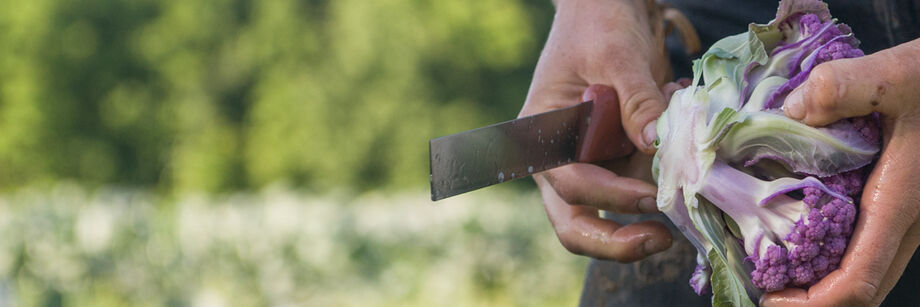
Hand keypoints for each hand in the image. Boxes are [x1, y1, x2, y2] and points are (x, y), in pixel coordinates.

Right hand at [521, 0, 678, 261]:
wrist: (608, 4)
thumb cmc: (597, 22)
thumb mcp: (616, 54)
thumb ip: (637, 100)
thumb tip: (658, 146)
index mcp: (542, 137)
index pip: (570, 184)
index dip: (611, 197)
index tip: (653, 197)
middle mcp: (562, 159)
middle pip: (576, 223)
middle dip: (616, 241)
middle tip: (661, 241)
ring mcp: (593, 162)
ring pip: (617, 211)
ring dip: (657, 195)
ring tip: (688, 148)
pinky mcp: (622, 158)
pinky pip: (646, 180)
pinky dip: (671, 170)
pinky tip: (682, 122)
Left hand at [762, 39, 919, 305]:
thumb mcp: (896, 75)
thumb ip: (843, 88)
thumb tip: (792, 111)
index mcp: (901, 204)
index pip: (858, 280)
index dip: (813, 303)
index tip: (769, 301)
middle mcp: (909, 221)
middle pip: (862, 287)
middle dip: (811, 298)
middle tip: (762, 287)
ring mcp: (909, 215)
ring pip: (867, 267)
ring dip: (822, 278)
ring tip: (772, 263)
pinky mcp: (904, 201)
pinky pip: (869, 243)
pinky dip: (834, 251)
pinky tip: (800, 229)